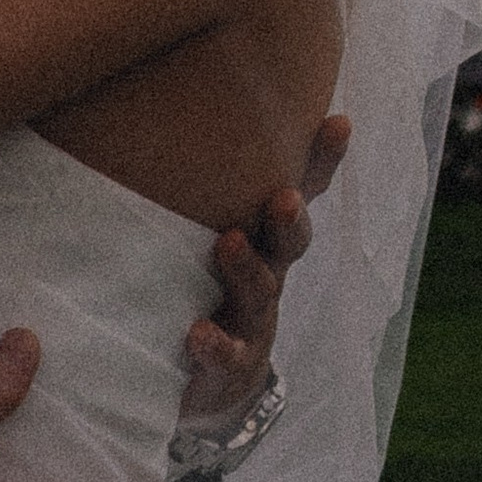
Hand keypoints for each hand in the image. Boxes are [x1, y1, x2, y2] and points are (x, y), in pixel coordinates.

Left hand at [178, 112, 349, 421]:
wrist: (216, 384)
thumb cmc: (207, 282)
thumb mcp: (208, 229)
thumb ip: (195, 181)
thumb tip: (141, 98)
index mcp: (266, 235)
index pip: (303, 191)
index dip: (322, 160)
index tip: (339, 121)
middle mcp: (269, 272)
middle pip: (289, 242)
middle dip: (289, 218)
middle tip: (283, 196)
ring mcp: (252, 321)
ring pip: (260, 292)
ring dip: (248, 268)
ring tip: (230, 243)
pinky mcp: (230, 364)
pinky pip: (225, 354)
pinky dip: (214, 343)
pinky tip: (198, 332)